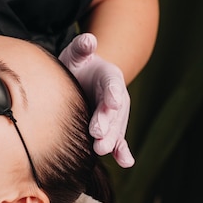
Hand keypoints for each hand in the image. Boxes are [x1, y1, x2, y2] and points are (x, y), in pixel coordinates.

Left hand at [59, 33, 134, 167]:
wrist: (80, 79)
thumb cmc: (76, 65)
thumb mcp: (76, 54)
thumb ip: (81, 47)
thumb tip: (87, 40)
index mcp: (110, 77)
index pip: (112, 85)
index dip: (113, 94)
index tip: (113, 102)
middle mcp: (116, 97)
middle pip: (114, 112)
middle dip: (107, 123)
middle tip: (97, 134)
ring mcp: (114, 115)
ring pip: (115, 128)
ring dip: (110, 140)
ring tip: (102, 150)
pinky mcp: (110, 128)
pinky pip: (118, 141)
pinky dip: (122, 151)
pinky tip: (126, 163)